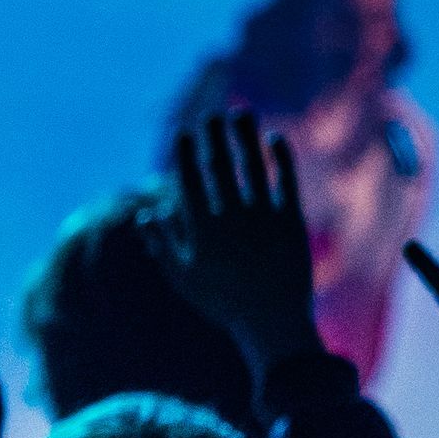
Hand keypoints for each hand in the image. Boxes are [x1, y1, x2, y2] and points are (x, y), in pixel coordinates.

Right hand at [148, 111, 320, 378]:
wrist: (272, 324)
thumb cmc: (222, 304)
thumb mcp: (183, 278)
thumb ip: (162, 244)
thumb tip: (147, 213)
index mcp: (201, 229)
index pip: (189, 180)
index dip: (186, 153)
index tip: (185, 133)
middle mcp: (230, 217)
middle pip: (220, 165)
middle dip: (214, 136)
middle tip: (212, 116)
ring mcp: (262, 217)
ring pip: (251, 165)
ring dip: (245, 135)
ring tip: (241, 113)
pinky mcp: (291, 220)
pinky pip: (285, 180)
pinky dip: (279, 156)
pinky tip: (274, 139)